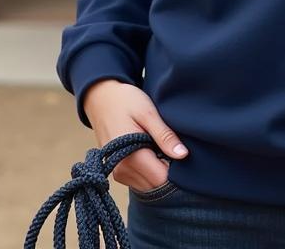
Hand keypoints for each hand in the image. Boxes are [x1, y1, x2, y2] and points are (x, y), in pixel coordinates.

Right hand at [82, 79, 189, 193]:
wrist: (101, 99)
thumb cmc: (125, 102)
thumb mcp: (148, 113)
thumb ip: (164, 136)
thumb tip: (183, 154)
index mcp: (131, 157)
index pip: (161, 179)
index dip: (175, 169)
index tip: (179, 152)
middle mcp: (122, 171)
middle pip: (155, 185)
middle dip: (167, 170)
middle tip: (169, 145)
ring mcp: (118, 173)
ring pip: (148, 185)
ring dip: (157, 170)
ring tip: (158, 146)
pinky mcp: (117, 172)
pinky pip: (139, 180)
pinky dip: (148, 170)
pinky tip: (150, 150)